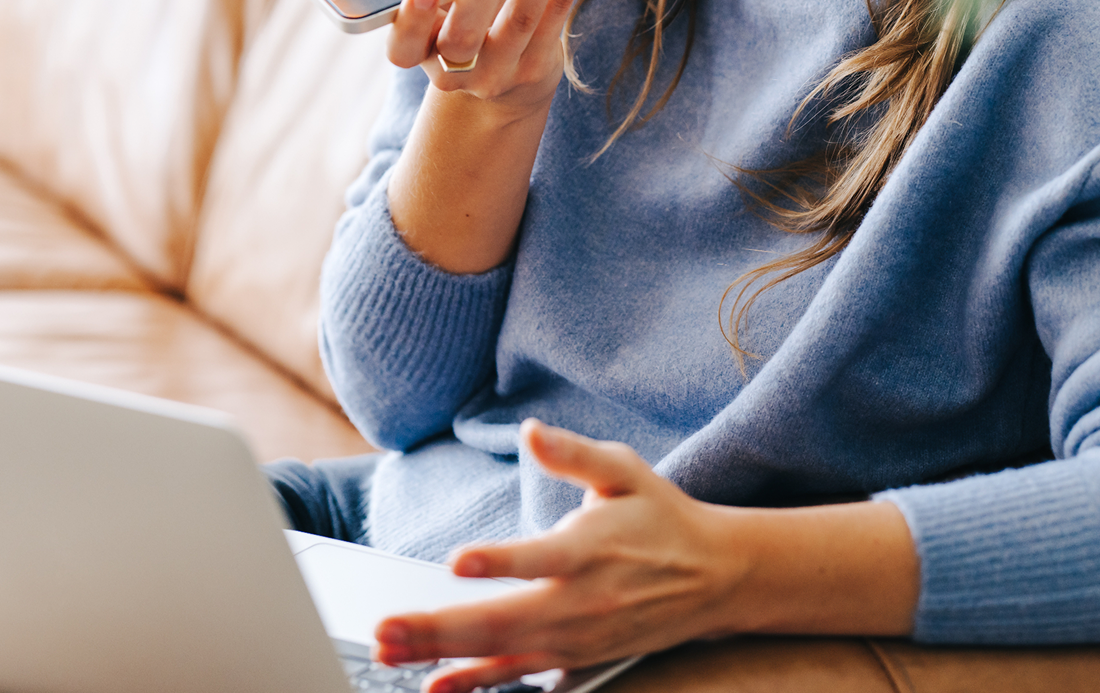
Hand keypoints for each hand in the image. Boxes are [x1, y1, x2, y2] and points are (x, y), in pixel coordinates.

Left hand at [371, 420, 741, 691]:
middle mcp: (581, 602)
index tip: (457, 560)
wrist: (714, 577)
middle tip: (385, 629)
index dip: (499, 561)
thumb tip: (532, 431)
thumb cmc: (660, 515)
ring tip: (391, 652)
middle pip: (504, 620)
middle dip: (440, 627)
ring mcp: (577, 638)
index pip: (541, 558)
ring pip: (503, 654)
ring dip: (444, 656)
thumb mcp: (624, 470)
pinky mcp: (576, 658)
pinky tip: (437, 687)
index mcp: (591, 549)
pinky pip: (520, 676)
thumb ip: (574, 453)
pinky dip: (479, 683)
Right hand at [387, 0, 605, 115]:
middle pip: (463, 36)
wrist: (499, 71)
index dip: (412, 21)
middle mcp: (452, 69)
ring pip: (519, 23)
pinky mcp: (536, 65)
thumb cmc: (458, 6)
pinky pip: (556, 20)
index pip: (402, 47)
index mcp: (416, 48)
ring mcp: (497, 72)